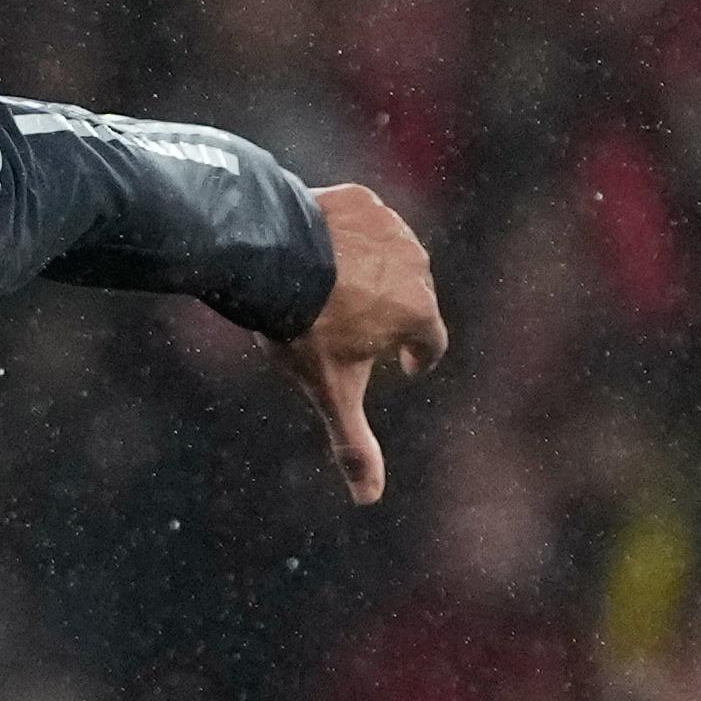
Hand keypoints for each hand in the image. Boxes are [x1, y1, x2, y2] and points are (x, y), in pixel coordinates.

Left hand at [271, 181, 447, 503]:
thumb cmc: (303, 326)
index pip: (431, 343)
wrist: (269, 255)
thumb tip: (369, 500)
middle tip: (364, 327)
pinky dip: (350, 237)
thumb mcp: (329, 390)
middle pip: (412, 297)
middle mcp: (417, 266)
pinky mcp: (360, 200)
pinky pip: (361, 223)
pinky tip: (325, 249)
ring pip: (389, 257)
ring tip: (341, 288)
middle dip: (393, 315)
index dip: (418, 358)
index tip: (405, 366)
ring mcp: (390, 228)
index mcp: (419, 312)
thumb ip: (353, 443)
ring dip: (374, 273)